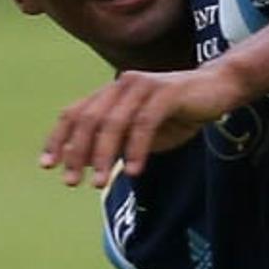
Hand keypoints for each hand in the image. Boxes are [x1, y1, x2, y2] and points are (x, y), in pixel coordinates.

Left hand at [40, 66, 245, 186]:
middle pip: (88, 119)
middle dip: (77, 152)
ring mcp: (143, 86)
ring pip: (113, 122)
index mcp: (112, 92)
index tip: (48, 165)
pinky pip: (144, 124)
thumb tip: (94, 167)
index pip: (75, 113)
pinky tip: (133, 171)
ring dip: (103, 155)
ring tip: (100, 182)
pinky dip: (136, 149)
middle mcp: (121, 85)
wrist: (219, 89)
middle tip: (73, 181)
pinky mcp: (166, 93)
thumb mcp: (144, 133)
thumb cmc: (180, 113)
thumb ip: (120, 144)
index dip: (58, 139)